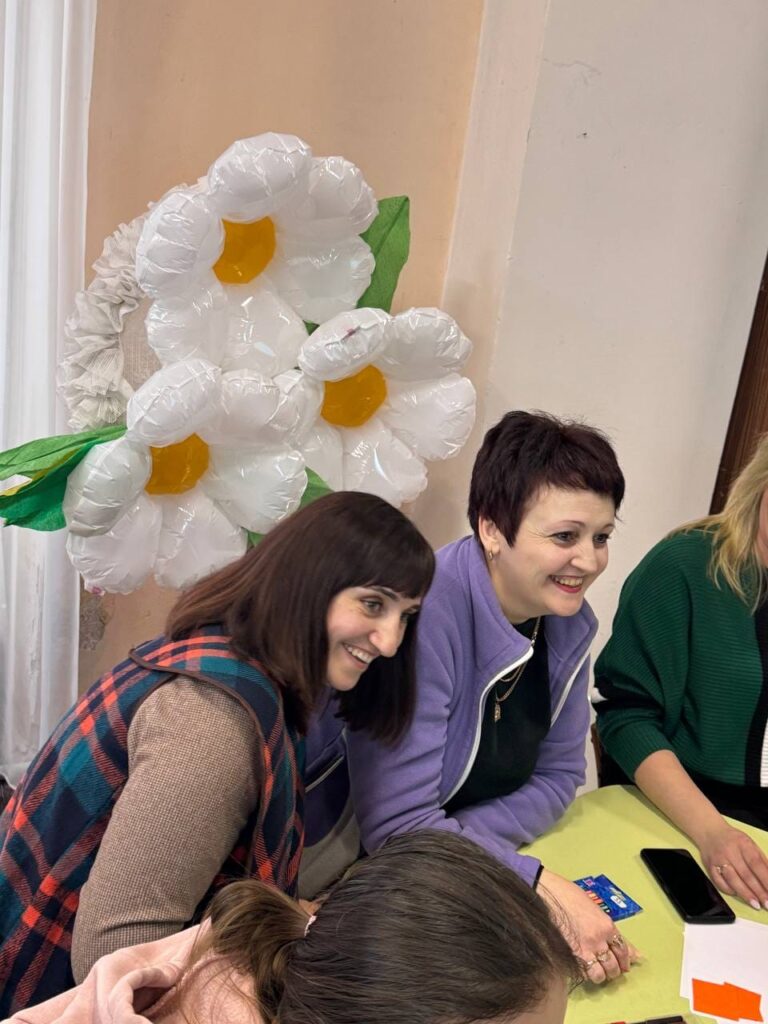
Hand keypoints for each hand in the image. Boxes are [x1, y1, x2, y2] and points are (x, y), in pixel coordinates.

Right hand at [538, 869, 640, 984]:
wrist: (547, 894)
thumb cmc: (568, 895)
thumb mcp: (593, 908)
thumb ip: (609, 929)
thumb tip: (629, 947)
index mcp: (607, 926)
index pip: (623, 950)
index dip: (625, 960)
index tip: (625, 965)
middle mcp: (599, 940)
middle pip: (614, 966)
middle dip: (614, 970)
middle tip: (610, 969)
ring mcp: (584, 950)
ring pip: (600, 975)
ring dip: (600, 975)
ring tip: (597, 971)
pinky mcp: (569, 955)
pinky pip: (582, 973)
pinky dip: (584, 973)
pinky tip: (583, 967)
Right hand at [698, 823, 767, 910]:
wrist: (709, 832)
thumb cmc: (733, 839)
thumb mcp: (751, 843)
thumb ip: (762, 860)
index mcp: (743, 844)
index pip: (756, 864)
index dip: (766, 879)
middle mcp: (730, 852)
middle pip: (746, 875)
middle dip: (758, 892)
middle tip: (767, 903)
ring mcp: (718, 859)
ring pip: (733, 880)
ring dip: (745, 894)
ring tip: (755, 904)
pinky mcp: (710, 866)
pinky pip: (719, 882)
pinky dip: (729, 890)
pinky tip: (737, 894)